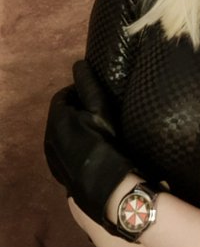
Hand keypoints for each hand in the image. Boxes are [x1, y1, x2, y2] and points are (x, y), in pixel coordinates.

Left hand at [44, 66, 133, 225]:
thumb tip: (79, 63)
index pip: (63, 95)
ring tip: (95, 130)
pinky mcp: (57, 170)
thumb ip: (88, 85)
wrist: (104, 184)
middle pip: (60, 114)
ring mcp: (51, 156)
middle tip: (97, 112)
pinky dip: (72, 144)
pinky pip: (62, 149)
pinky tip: (90, 149)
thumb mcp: (100, 109)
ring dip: (73, 127)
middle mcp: (47, 136)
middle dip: (75, 109)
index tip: (95, 96)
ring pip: (60, 133)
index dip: (78, 92)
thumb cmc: (105, 140)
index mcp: (56, 118)